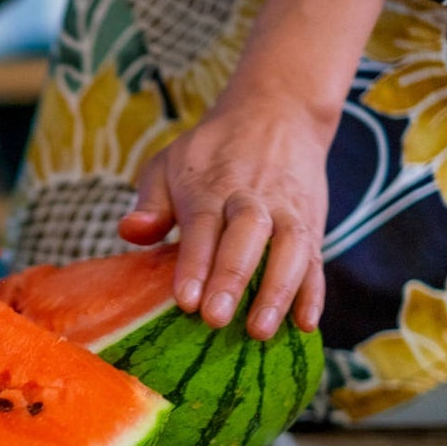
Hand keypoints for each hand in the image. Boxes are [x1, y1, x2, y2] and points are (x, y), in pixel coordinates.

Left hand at [119, 94, 333, 339]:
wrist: (278, 113)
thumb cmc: (209, 153)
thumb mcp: (169, 163)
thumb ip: (150, 202)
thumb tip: (130, 231)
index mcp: (210, 186)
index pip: (201, 227)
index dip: (194, 264)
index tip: (184, 301)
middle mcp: (252, 198)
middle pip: (247, 236)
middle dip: (232, 278)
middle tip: (216, 320)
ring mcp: (288, 212)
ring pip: (290, 249)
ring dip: (277, 291)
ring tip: (260, 332)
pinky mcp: (312, 225)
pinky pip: (316, 259)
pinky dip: (314, 292)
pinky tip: (306, 325)